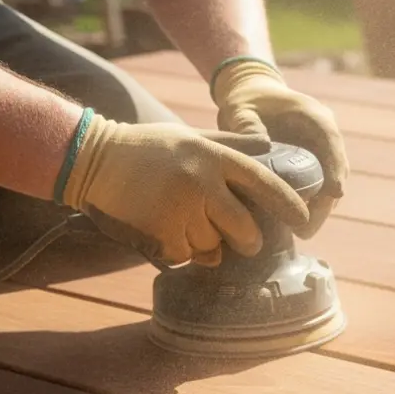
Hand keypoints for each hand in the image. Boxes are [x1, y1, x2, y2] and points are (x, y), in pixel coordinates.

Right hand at [58, 112, 309, 265]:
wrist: (91, 158)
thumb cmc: (148, 148)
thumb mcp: (193, 137)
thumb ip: (232, 144)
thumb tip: (270, 145)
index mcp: (213, 157)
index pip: (263, 183)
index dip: (288, 204)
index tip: (303, 219)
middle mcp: (201, 183)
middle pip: (244, 229)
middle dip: (248, 241)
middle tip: (244, 241)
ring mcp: (179, 209)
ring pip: (212, 247)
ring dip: (204, 244)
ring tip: (181, 220)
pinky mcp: (159, 232)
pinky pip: (185, 256)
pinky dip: (179, 251)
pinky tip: (163, 229)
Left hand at [211, 58, 348, 237]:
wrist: (254, 99)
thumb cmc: (247, 102)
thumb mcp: (240, 108)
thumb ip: (246, 123)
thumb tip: (261, 144)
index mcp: (314, 117)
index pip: (331, 142)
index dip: (335, 168)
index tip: (335, 194)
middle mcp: (325, 137)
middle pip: (336, 171)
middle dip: (327, 201)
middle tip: (308, 228)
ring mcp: (323, 153)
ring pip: (331, 185)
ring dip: (321, 209)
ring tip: (302, 232)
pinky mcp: (315, 167)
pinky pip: (319, 189)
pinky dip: (311, 206)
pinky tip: (295, 226)